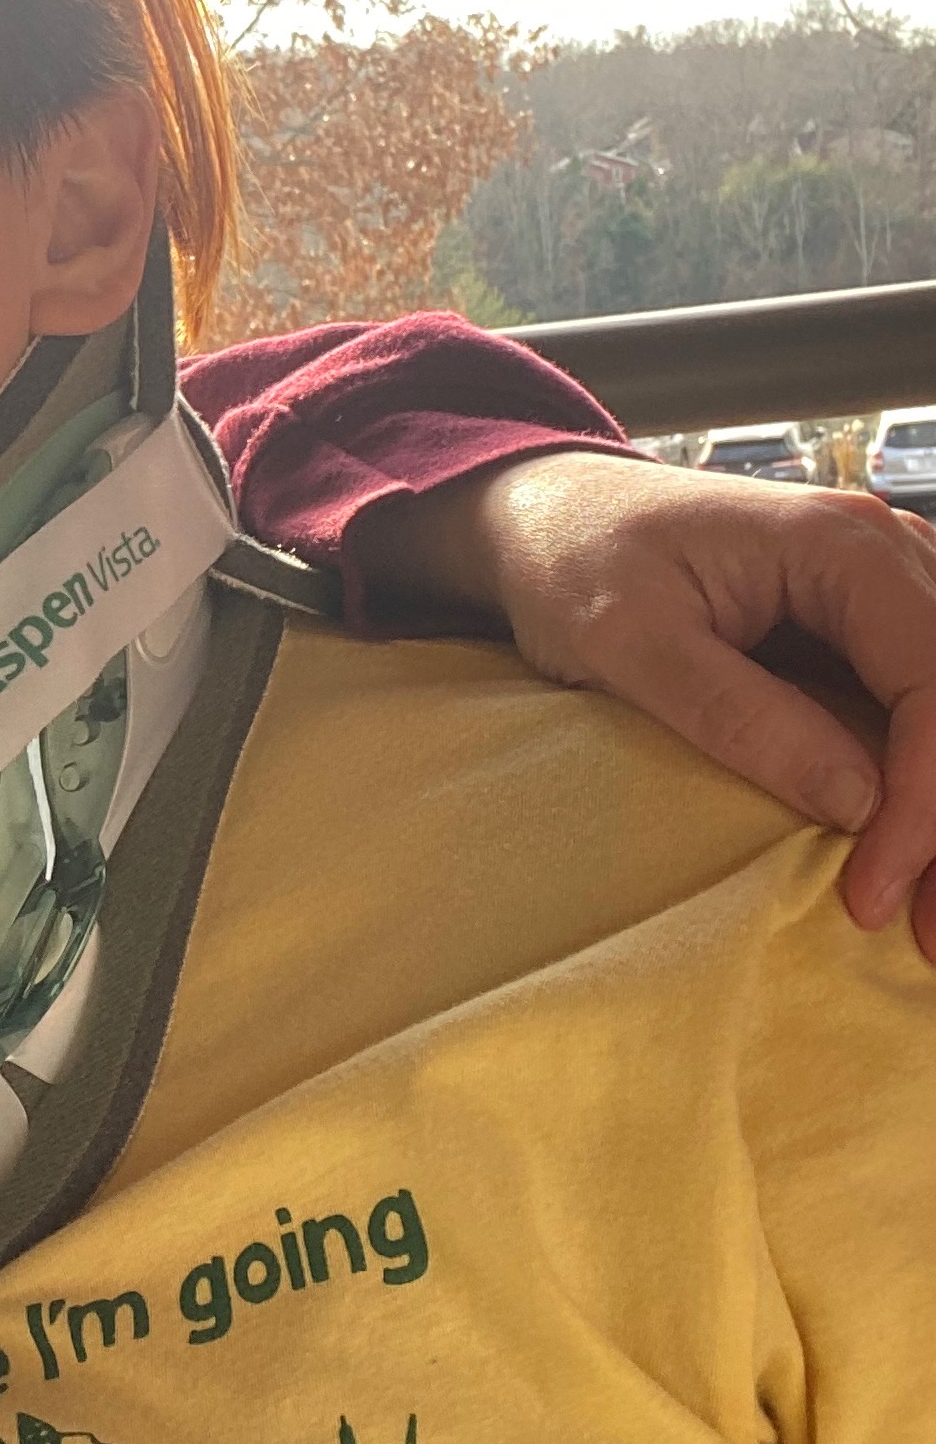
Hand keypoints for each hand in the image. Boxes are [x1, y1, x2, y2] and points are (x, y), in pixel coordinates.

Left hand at [360, 450, 935, 960]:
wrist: (546, 513)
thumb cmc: (572, 563)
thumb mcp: (628, 645)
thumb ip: (739, 714)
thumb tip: (857, 800)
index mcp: (836, 545)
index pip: (929, 680)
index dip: (922, 797)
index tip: (875, 888)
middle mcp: (883, 551)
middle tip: (924, 930)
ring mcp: (883, 583)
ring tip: (921, 906)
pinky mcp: (865, 621)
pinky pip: (921, 697)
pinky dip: (920, 773)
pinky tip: (905, 846)